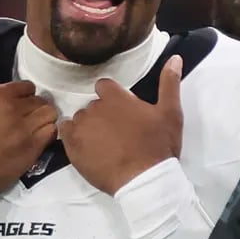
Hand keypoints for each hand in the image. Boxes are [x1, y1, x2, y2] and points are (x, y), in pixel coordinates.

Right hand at [0, 54, 58, 193]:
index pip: (26, 86)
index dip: (22, 93)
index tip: (16, 101)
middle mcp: (17, 110)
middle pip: (40, 100)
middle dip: (34, 104)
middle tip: (25, 114)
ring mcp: (27, 131)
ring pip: (50, 115)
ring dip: (44, 117)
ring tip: (34, 124)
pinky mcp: (32, 150)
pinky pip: (51, 134)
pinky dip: (48, 132)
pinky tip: (37, 136)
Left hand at [59, 55, 182, 194]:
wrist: (143, 180)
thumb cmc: (158, 146)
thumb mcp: (170, 113)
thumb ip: (169, 83)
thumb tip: (174, 57)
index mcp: (115, 97)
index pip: (104, 86)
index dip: (111, 97)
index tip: (120, 111)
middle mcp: (94, 107)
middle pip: (93, 104)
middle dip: (102, 114)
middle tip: (117, 132)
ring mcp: (81, 126)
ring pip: (80, 118)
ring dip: (89, 126)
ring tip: (104, 144)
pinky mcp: (71, 145)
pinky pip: (65, 131)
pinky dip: (73, 136)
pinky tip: (86, 146)